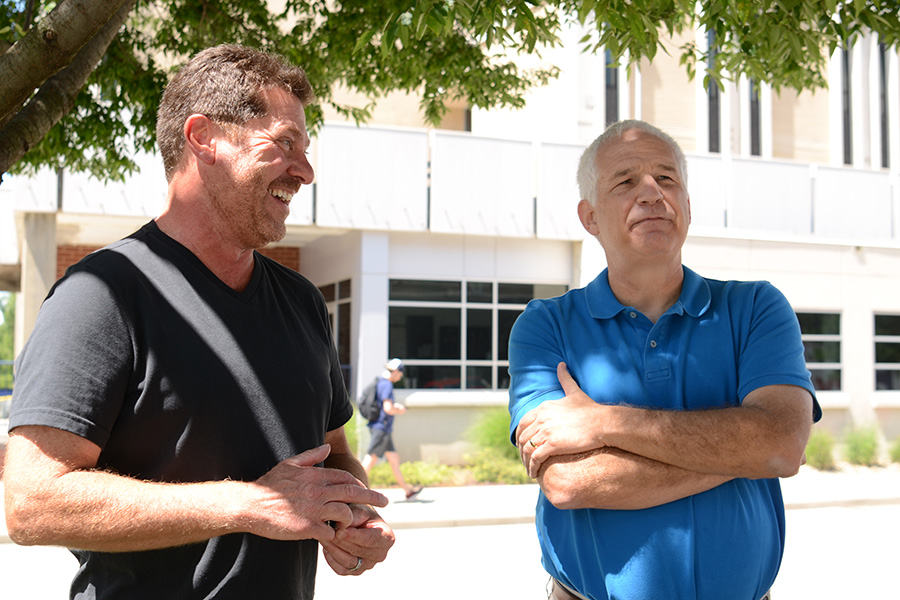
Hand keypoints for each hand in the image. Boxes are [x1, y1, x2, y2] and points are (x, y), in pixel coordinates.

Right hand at [246, 444, 388, 541]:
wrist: (251, 504)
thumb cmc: (270, 484)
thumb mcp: (291, 463)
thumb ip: (311, 455)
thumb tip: (327, 446)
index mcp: (316, 475)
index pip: (346, 478)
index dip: (359, 485)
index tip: (368, 490)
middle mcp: (319, 491)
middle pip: (354, 494)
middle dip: (373, 498)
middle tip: (386, 502)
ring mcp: (314, 509)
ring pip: (345, 514)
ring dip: (350, 520)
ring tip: (346, 524)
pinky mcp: (307, 527)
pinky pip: (330, 533)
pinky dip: (333, 535)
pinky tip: (329, 535)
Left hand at [321, 504, 395, 575]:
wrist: (359, 522)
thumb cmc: (361, 514)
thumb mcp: (360, 508)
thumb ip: (353, 516)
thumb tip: (342, 526)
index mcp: (387, 537)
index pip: (369, 539)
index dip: (354, 536)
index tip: (340, 531)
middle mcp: (380, 554)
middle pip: (358, 551)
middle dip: (341, 542)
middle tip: (326, 532)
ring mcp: (368, 565)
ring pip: (348, 562)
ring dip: (334, 550)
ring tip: (324, 538)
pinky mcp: (356, 571)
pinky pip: (341, 569)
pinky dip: (332, 559)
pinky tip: (326, 547)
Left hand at [515, 362, 606, 477]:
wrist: (602, 423)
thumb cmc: (591, 410)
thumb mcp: (574, 392)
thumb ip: (565, 379)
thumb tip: (561, 364)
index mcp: (543, 407)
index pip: (523, 423)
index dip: (520, 435)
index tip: (522, 444)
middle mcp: (541, 418)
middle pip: (522, 437)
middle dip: (521, 450)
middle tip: (525, 459)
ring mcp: (545, 431)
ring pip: (526, 449)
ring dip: (525, 461)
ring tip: (530, 469)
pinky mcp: (552, 444)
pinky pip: (535, 458)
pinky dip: (532, 467)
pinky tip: (534, 473)